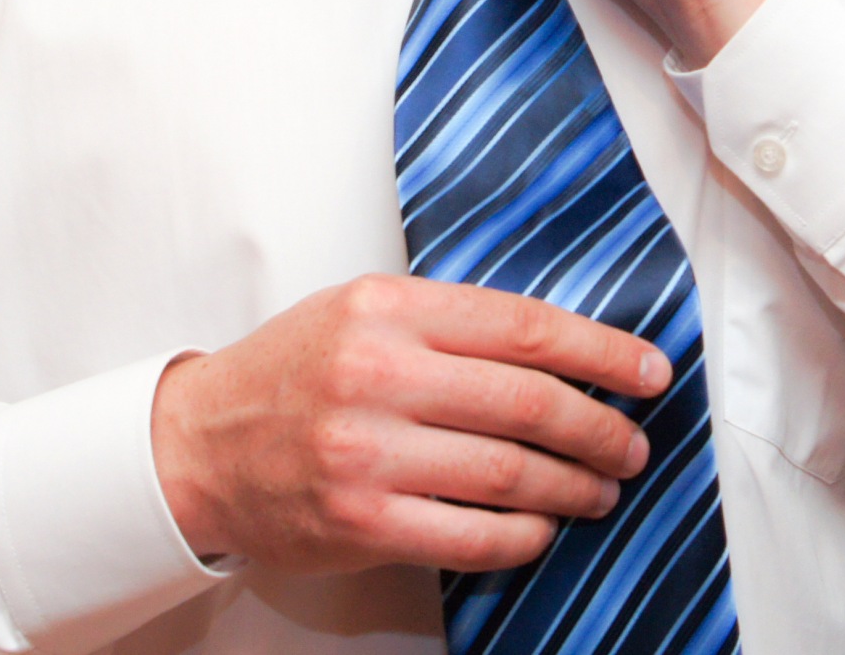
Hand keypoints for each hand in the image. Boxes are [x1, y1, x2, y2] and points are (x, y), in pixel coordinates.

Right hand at [149, 274, 665, 573]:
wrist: (197, 445)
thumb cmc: (291, 373)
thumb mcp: (362, 311)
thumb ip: (448, 321)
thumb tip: (560, 349)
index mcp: (388, 309)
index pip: (525, 327)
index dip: (602, 353)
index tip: (648, 373)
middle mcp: (379, 374)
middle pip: (530, 403)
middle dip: (601, 428)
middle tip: (632, 444)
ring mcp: (368, 453)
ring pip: (510, 473)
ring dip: (574, 486)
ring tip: (600, 489)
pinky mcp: (361, 522)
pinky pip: (472, 536)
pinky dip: (523, 536)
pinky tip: (541, 529)